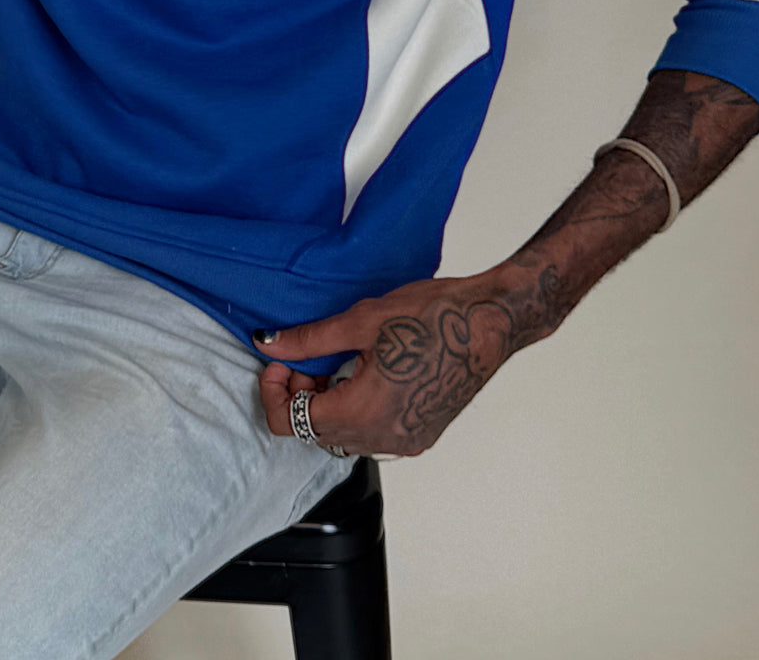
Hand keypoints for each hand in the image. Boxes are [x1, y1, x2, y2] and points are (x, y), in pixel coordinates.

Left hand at [254, 274, 517, 457]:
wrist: (489, 323)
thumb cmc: (432, 316)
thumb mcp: (361, 320)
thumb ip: (310, 340)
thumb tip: (269, 343)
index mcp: (363, 412)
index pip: (292, 423)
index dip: (273, 392)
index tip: (278, 362)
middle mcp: (384, 439)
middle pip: (315, 434)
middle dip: (299, 397)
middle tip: (305, 359)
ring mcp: (406, 441)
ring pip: (344, 437)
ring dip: (327, 406)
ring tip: (333, 365)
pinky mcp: (422, 435)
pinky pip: (372, 435)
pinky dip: (355, 412)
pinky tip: (361, 377)